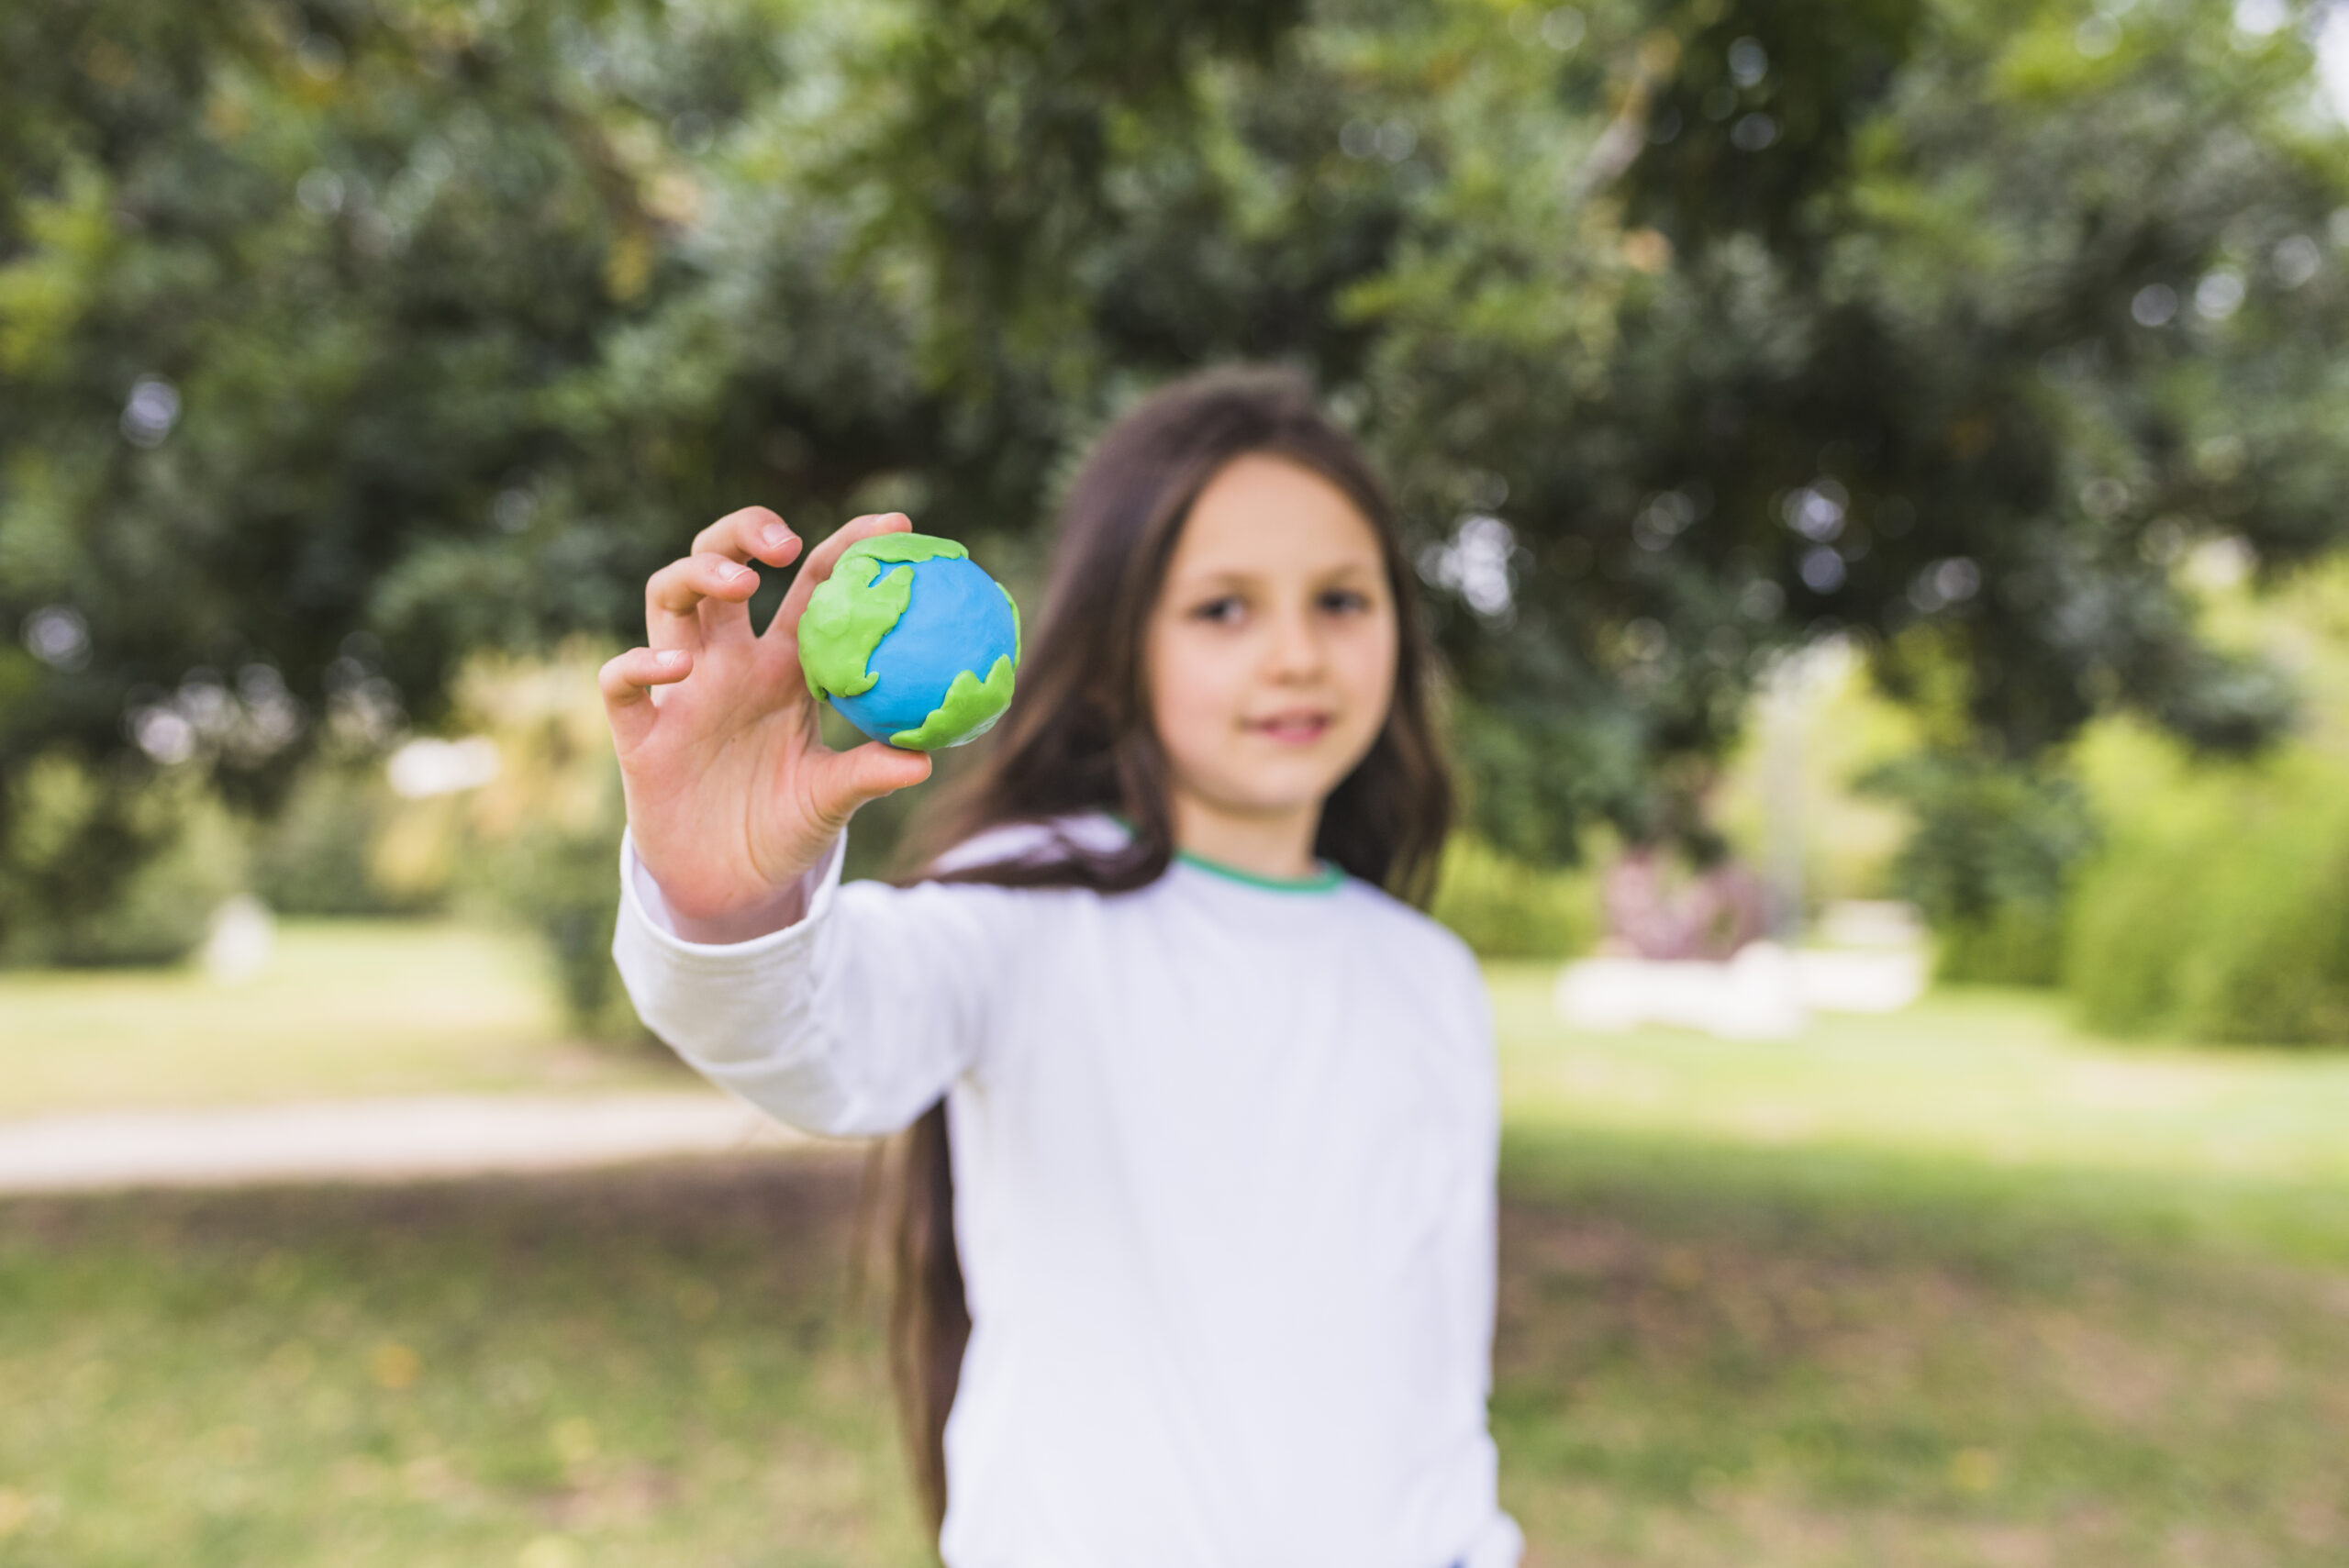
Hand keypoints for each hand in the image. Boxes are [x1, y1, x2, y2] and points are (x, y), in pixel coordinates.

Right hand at [599, 507, 933, 941]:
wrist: (730, 888)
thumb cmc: (785, 829)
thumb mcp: (833, 801)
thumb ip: (870, 773)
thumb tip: (925, 759)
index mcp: (784, 667)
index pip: (812, 585)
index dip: (846, 546)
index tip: (894, 525)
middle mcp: (729, 664)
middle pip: (721, 564)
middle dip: (745, 533)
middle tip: (785, 545)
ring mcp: (681, 692)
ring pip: (667, 599)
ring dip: (697, 575)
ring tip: (741, 583)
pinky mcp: (640, 732)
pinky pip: (621, 682)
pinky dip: (641, 664)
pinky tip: (677, 667)